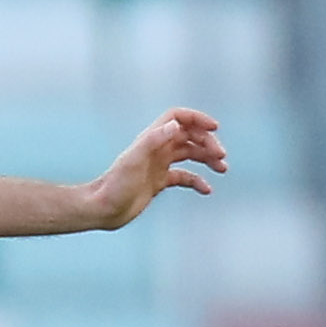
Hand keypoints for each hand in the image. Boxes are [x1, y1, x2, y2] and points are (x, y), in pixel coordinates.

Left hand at [83, 106, 228, 228]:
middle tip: (221, 157)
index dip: (197, 119)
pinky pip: (183, 177)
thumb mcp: (135, 161)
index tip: (215, 128)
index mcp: (152, 139)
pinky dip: (197, 181)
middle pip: (188, 136)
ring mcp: (158, 165)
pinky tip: (206, 189)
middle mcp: (156, 149)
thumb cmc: (116, 185)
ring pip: (189, 155)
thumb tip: (175, 125)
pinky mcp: (159, 182)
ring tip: (222, 169)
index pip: (177, 118)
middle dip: (207, 143)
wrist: (103, 209)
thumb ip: (154, 141)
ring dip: (207, 159)